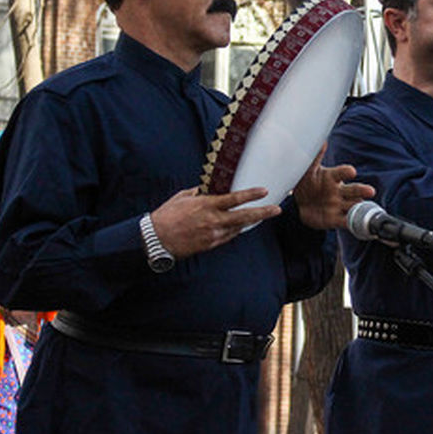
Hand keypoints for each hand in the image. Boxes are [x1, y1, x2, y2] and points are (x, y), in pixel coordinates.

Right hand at [150, 187, 282, 258]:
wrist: (155, 239)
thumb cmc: (167, 215)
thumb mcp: (182, 197)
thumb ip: (199, 192)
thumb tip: (208, 187)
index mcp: (206, 205)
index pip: (234, 199)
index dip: (251, 195)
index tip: (264, 191)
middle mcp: (213, 220)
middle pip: (244, 217)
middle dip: (262, 213)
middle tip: (277, 209)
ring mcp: (213, 235)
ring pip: (238, 228)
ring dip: (249, 222)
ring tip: (261, 215)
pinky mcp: (210, 245)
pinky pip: (228, 236)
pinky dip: (235, 230)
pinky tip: (240, 226)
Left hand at [293, 148, 374, 229]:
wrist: (299, 204)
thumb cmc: (306, 184)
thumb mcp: (306, 171)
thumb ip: (314, 157)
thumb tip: (322, 141)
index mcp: (332, 177)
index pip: (341, 173)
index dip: (346, 172)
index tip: (351, 171)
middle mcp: (339, 191)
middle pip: (353, 190)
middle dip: (362, 190)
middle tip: (370, 191)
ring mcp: (339, 205)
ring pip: (353, 205)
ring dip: (361, 207)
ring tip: (367, 209)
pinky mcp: (336, 219)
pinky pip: (346, 221)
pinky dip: (353, 223)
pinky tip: (361, 224)